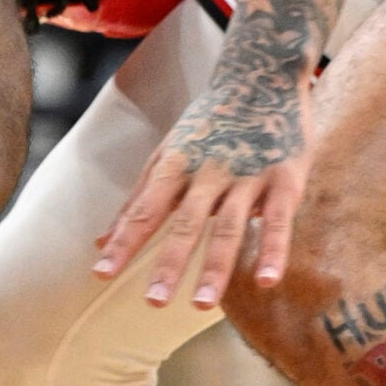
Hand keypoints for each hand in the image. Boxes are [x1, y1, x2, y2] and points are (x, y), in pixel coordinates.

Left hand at [95, 59, 313, 308]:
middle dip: (168, 264)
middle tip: (152, 303)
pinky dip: (273, 250)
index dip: (123, 243)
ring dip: (216, 268)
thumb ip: (137, 200)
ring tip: (200, 306)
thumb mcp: (166, 156)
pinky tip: (266, 281)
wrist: (259, 79)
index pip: (143, 211)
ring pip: (229, 227)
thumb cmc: (207, 125)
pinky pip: (278, 220)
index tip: (100, 274)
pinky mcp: (285, 180)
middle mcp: (206, 173)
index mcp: (174, 167)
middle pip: (184, 224)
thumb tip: (101, 242)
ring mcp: (247, 177)